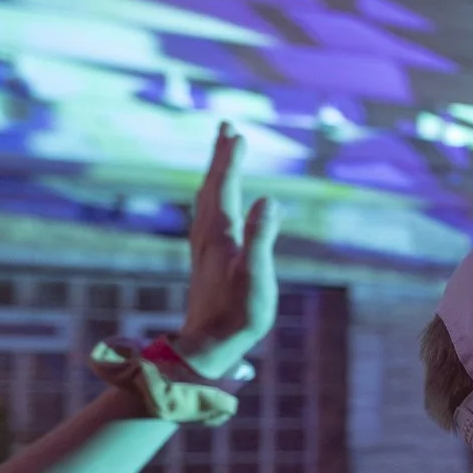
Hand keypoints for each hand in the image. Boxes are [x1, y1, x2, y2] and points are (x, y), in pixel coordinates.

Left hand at [174, 126, 281, 380]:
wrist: (208, 344)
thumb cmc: (238, 313)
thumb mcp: (256, 275)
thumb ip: (261, 236)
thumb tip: (269, 199)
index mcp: (219, 234)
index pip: (224, 187)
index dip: (231, 160)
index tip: (238, 134)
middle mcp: (206, 235)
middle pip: (210, 186)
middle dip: (219, 157)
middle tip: (226, 129)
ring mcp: (203, 247)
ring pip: (206, 199)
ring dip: (215, 174)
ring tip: (222, 156)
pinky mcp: (206, 259)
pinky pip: (206, 214)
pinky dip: (212, 196)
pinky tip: (214, 202)